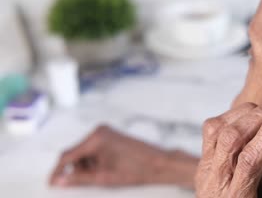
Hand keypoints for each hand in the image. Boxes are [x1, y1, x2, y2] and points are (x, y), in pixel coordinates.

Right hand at [49, 125, 197, 187]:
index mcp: (95, 138)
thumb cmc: (136, 169)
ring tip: (104, 174)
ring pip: (85, 152)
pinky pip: (94, 148)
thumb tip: (59, 181)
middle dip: (78, 169)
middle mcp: (99, 131)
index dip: (58, 170)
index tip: (52, 182)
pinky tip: (107, 167)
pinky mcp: (111, 135)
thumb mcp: (103, 177)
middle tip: (92, 180)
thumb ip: (78, 178)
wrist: (158, 163)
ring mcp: (105, 131)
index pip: (67, 155)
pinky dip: (95, 160)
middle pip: (76, 153)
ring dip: (88, 165)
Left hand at [195, 98, 261, 197]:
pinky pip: (210, 131)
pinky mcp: (202, 164)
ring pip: (216, 129)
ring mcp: (205, 171)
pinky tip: (246, 118)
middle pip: (230, 138)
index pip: (250, 157)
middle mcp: (215, 182)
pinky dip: (229, 118)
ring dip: (243, 113)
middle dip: (258, 116)